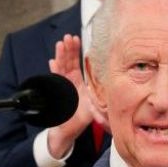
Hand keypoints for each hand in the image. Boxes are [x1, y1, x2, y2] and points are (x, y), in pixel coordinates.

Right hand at [45, 34, 94, 156]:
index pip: (78, 63)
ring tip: (61, 44)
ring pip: (61, 67)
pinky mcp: (57, 93)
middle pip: (68, 62)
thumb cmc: (82, 118)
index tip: (77, 39)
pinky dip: (54, 71)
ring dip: (60, 56)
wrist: (69, 129)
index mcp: (80, 82)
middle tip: (68, 37)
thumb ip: (102, 101)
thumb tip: (114, 98)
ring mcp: (62, 86)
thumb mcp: (95, 107)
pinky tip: (53, 62)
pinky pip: (55, 79)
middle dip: (68, 49)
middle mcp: (70, 82)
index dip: (76, 51)